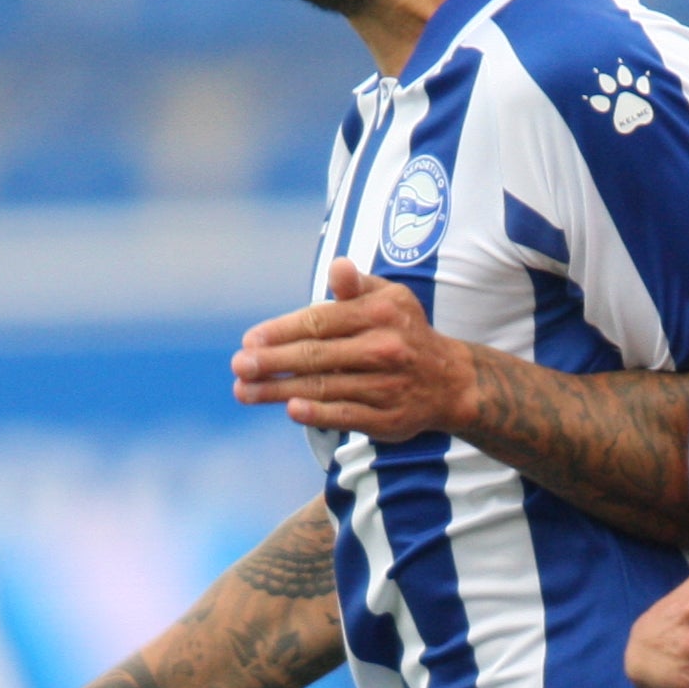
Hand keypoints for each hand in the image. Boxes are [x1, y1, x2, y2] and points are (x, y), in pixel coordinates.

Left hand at [234, 260, 479, 441]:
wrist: (450, 381)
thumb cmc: (403, 332)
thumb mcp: (389, 298)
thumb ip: (357, 286)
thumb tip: (337, 267)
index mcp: (380, 314)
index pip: (319, 321)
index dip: (280, 332)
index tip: (249, 341)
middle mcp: (385, 349)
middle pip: (316, 356)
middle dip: (272, 363)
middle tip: (238, 367)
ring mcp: (387, 386)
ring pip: (324, 388)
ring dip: (279, 391)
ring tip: (245, 392)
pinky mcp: (389, 419)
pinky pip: (346, 416)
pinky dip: (317, 414)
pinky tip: (290, 409)